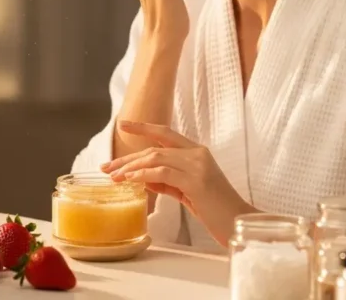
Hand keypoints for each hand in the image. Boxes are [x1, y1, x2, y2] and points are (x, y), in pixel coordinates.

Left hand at [100, 120, 256, 244]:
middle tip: (107, 167)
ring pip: (156, 157)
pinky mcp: (196, 180)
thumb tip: (144, 178)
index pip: (165, 133)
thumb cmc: (215, 209)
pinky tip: (130, 180)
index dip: (143, 127)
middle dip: (128, 157)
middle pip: (155, 147)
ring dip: (131, 167)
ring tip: (114, 177)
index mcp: (197, 152)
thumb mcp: (188, 191)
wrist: (237, 221)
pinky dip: (143, 174)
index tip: (123, 125)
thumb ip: (169, 181)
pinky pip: (163, 172)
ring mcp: (198, 165)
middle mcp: (197, 153)